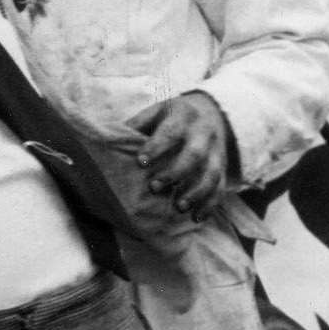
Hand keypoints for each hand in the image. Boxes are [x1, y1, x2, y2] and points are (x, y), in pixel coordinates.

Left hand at [125, 90, 236, 220]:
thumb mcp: (155, 112)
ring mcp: (216, 152)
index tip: (140, 162)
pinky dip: (210, 204)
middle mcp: (203, 134)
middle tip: (154, 188)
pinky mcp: (222, 168)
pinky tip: (196, 217)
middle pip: (195, 154)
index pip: (170, 132)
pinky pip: (220, 188)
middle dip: (176, 172)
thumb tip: (106, 144)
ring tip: (178, 207)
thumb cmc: (172, 116)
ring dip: (196, 192)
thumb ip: (136, 126)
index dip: (156, 147)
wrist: (212, 111)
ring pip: (211, 173)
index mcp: (183, 117)